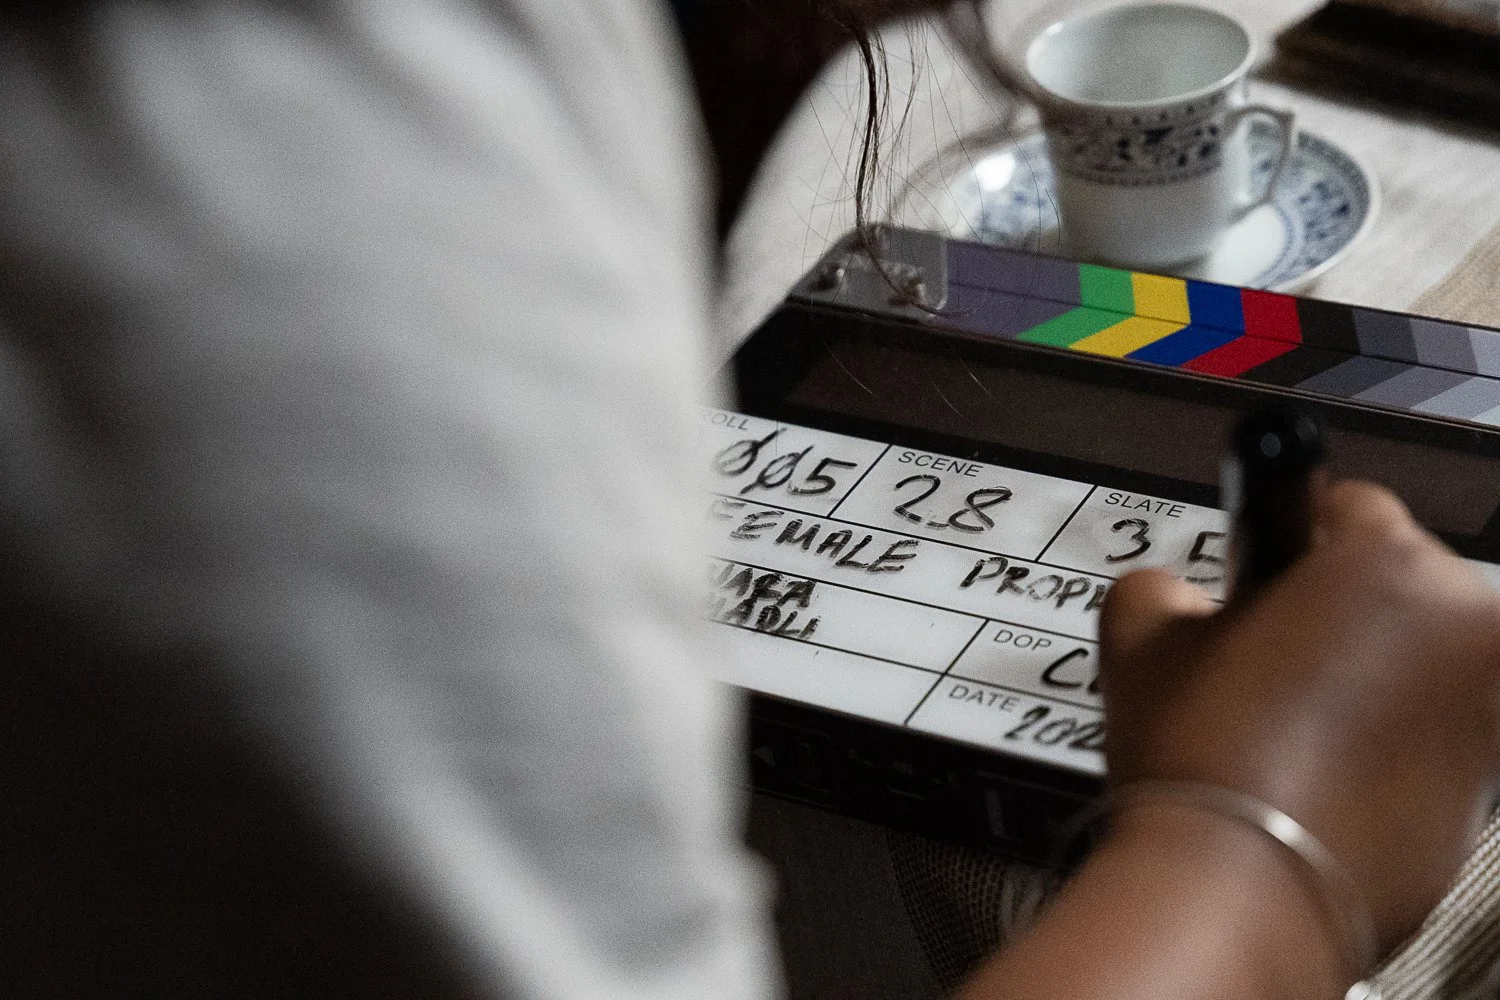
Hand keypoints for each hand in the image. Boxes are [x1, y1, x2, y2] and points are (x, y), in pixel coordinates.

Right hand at [1101, 480, 1499, 950]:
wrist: (1240, 891)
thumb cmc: (1203, 756)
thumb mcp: (1141, 636)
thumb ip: (1166, 587)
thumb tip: (1182, 598)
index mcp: (1387, 563)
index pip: (1348, 506)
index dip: (1293, 542)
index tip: (1269, 578)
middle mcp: (1466, 625)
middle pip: (1400, 585)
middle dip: (1344, 610)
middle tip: (1271, 659)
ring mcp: (1488, 710)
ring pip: (1422, 661)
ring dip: (1375, 674)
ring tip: (1294, 723)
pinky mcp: (1492, 786)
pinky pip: (1437, 734)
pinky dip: (1394, 740)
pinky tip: (1323, 770)